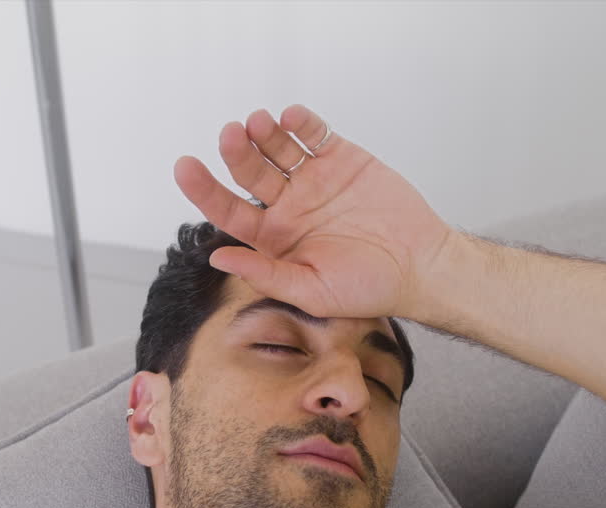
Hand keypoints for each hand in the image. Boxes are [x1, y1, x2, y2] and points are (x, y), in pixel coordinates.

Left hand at [173, 104, 453, 319]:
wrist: (421, 267)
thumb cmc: (368, 288)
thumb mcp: (312, 292)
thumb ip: (266, 274)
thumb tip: (217, 259)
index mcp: (274, 239)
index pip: (228, 210)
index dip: (204, 189)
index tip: (184, 167)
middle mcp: (288, 206)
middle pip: (249, 172)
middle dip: (236, 152)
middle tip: (229, 134)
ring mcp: (314, 180)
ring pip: (278, 148)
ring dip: (264, 132)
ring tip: (258, 122)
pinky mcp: (342, 159)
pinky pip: (315, 134)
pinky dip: (302, 122)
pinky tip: (291, 116)